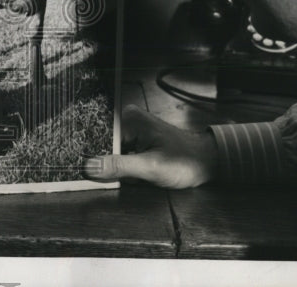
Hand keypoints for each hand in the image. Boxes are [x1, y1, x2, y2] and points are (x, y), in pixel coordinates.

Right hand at [82, 105, 218, 188]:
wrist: (207, 162)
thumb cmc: (184, 161)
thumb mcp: (151, 167)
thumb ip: (120, 167)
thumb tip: (89, 166)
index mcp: (128, 119)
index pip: (99, 139)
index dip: (97, 159)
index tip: (96, 175)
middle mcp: (127, 120)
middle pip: (105, 148)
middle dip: (115, 168)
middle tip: (135, 176)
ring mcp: (132, 131)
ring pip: (113, 156)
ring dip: (123, 171)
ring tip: (143, 175)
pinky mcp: (137, 141)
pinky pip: (122, 157)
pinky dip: (129, 170)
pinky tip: (142, 174)